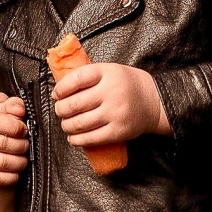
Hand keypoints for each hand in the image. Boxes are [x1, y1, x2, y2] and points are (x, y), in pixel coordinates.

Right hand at [0, 95, 28, 188]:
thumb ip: (9, 107)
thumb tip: (18, 107)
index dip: (14, 125)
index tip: (22, 129)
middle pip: (2, 142)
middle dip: (21, 144)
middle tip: (25, 144)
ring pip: (2, 161)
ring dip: (19, 161)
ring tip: (22, 157)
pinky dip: (12, 176)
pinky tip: (15, 171)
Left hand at [52, 62, 170, 146]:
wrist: (154, 101)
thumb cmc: (127, 85)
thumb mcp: (111, 71)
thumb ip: (89, 76)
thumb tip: (60, 87)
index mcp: (108, 73)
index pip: (76, 79)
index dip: (61, 88)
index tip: (57, 94)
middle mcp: (111, 92)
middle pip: (74, 104)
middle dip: (61, 110)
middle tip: (60, 111)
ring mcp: (115, 113)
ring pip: (79, 123)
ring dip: (66, 126)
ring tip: (66, 124)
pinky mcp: (118, 131)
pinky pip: (90, 139)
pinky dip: (76, 140)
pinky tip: (73, 138)